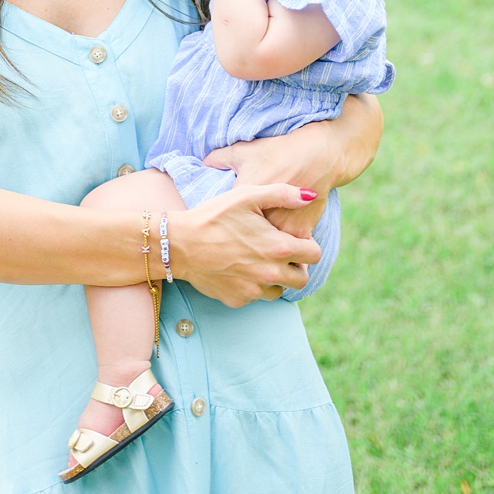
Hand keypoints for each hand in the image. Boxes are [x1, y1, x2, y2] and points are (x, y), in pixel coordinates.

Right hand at [171, 184, 322, 307]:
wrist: (177, 244)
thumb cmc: (212, 216)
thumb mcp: (245, 196)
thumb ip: (282, 194)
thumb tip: (309, 195)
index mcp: (278, 248)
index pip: (315, 254)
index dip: (306, 245)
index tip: (291, 239)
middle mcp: (271, 273)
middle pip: (303, 279)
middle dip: (295, 266)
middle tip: (276, 253)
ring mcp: (254, 290)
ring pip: (280, 290)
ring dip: (275, 279)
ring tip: (256, 262)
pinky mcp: (238, 300)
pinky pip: (255, 297)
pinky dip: (251, 286)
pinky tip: (236, 269)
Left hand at [206, 119, 355, 238]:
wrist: (317, 157)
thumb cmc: (277, 152)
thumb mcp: (243, 151)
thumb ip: (219, 158)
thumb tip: (203, 163)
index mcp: (243, 198)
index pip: (223, 223)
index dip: (221, 227)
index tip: (220, 230)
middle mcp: (262, 217)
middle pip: (244, 241)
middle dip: (239, 245)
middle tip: (236, 248)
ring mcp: (282, 227)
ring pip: (268, 250)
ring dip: (263, 252)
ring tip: (257, 253)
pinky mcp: (301, 232)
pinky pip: (289, 251)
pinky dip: (284, 252)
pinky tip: (279, 251)